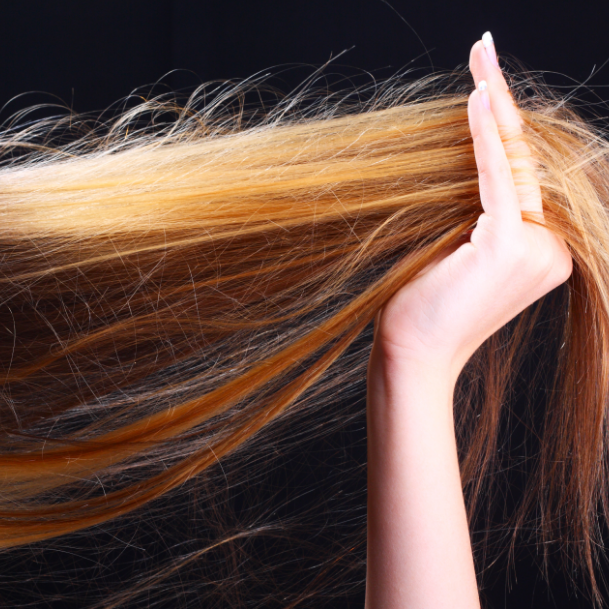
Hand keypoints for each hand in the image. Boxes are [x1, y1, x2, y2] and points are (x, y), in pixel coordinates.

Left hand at [373, 38, 572, 382]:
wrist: (411, 352)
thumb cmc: (422, 306)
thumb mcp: (456, 249)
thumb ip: (479, 210)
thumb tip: (474, 153)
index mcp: (541, 253)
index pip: (523, 176)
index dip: (506, 125)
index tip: (487, 78)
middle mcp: (551, 251)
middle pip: (524, 163)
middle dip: (502, 105)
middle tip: (483, 52)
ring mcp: (538, 250)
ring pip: (515, 165)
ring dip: (495, 108)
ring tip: (481, 58)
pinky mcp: (511, 248)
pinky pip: (498, 179)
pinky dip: (486, 138)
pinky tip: (478, 96)